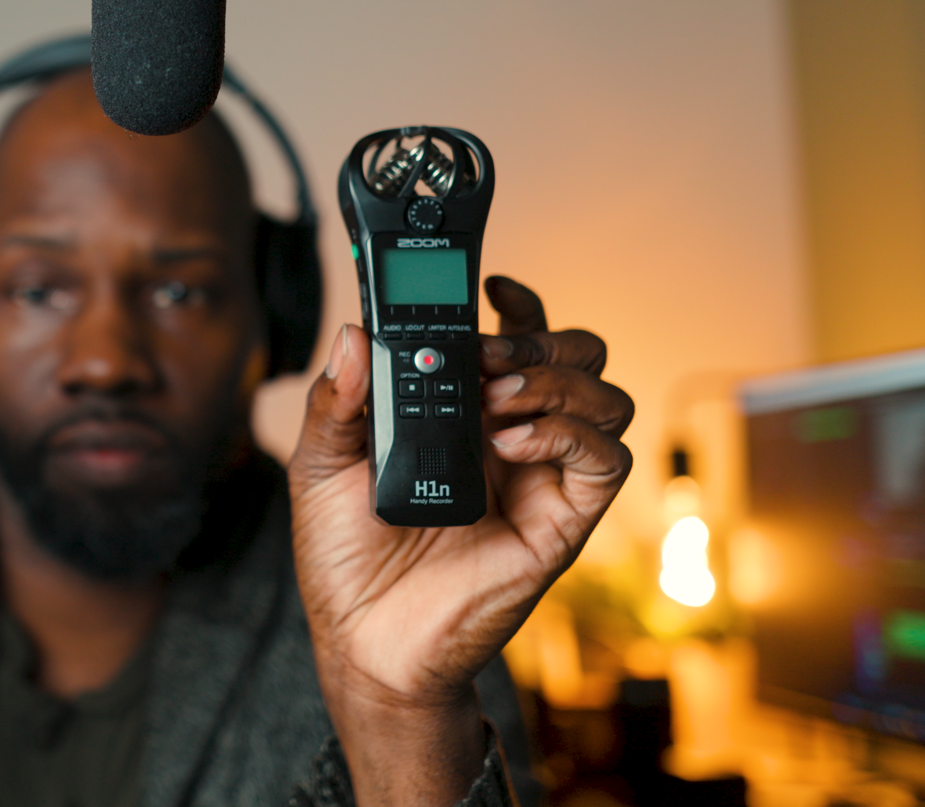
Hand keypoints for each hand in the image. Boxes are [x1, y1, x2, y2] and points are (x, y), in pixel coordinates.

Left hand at [287, 276, 632, 805]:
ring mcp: (541, 478)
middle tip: (488, 357)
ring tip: (496, 402)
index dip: (519, 304)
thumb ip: (335, 400)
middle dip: (541, 339)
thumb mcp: (319, 465)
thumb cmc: (343, 556)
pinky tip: (512, 443)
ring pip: (604, 398)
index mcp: (459, 413)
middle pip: (575, 355)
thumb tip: (350, 333)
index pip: (516, 339)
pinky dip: (568, 434)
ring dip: (557, 382)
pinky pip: (605, 461)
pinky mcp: (561, 522)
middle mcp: (510, 437)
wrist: (363, 640)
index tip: (492, 283)